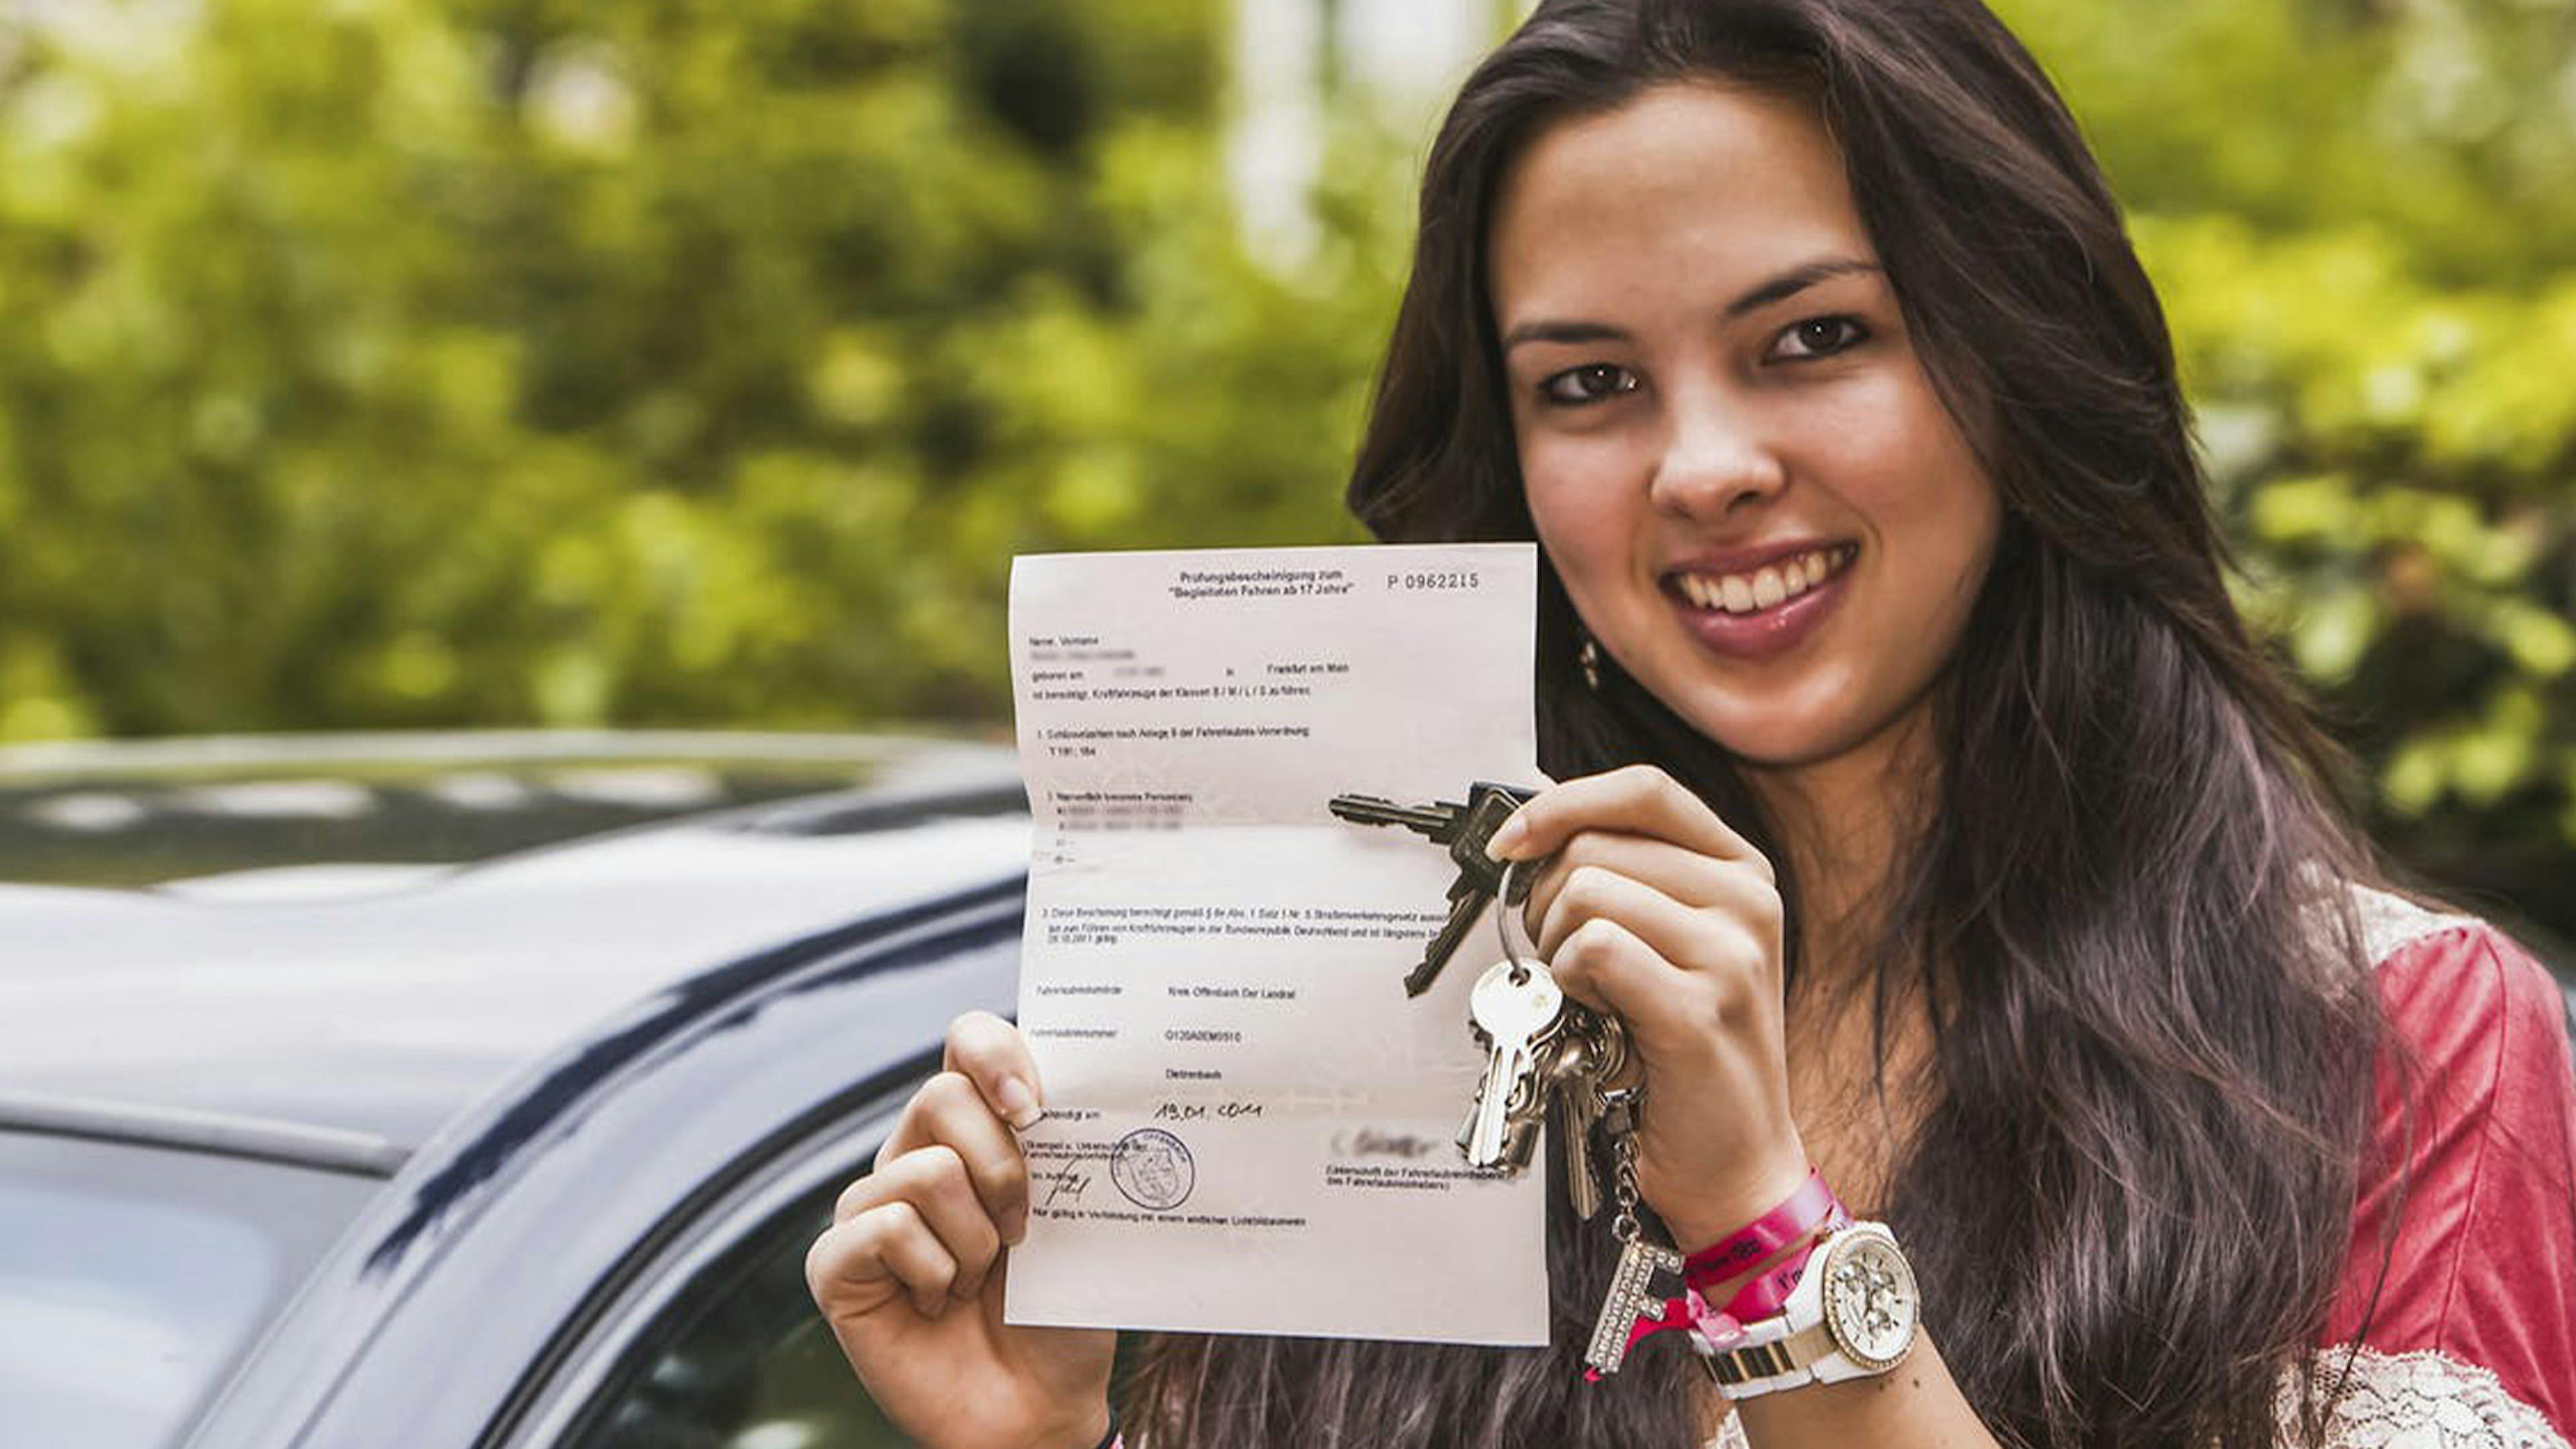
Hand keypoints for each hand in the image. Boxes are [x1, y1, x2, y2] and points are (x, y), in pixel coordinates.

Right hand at [806, 1011, 1115, 1448]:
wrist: (1039, 1405)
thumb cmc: (1061, 1309)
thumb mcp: (1080, 1216)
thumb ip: (1063, 1148)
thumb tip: (1058, 1094)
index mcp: (977, 1129)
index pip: (969, 1040)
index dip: (996, 1053)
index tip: (1037, 1107)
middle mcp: (917, 1153)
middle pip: (942, 1095)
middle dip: (1003, 1165)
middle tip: (1025, 1230)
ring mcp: (871, 1207)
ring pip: (926, 1170)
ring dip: (976, 1241)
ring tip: (978, 1283)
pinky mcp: (836, 1263)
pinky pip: (885, 1228)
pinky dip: (932, 1273)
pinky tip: (935, 1303)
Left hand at [1489, 765, 1809, 1251]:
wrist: (1737, 1159)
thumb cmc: (1688, 1053)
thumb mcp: (1672, 943)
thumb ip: (1628, 879)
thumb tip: (1536, 825)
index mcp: (1742, 870)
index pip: (1642, 789)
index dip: (1562, 803)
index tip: (1513, 841)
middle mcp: (1748, 901)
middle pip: (1595, 845)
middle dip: (1546, 900)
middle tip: (1562, 957)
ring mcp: (1733, 954)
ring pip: (1586, 893)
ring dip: (1557, 947)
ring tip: (1588, 992)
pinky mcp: (1702, 1009)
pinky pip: (1594, 949)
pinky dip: (1569, 982)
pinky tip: (1594, 1014)